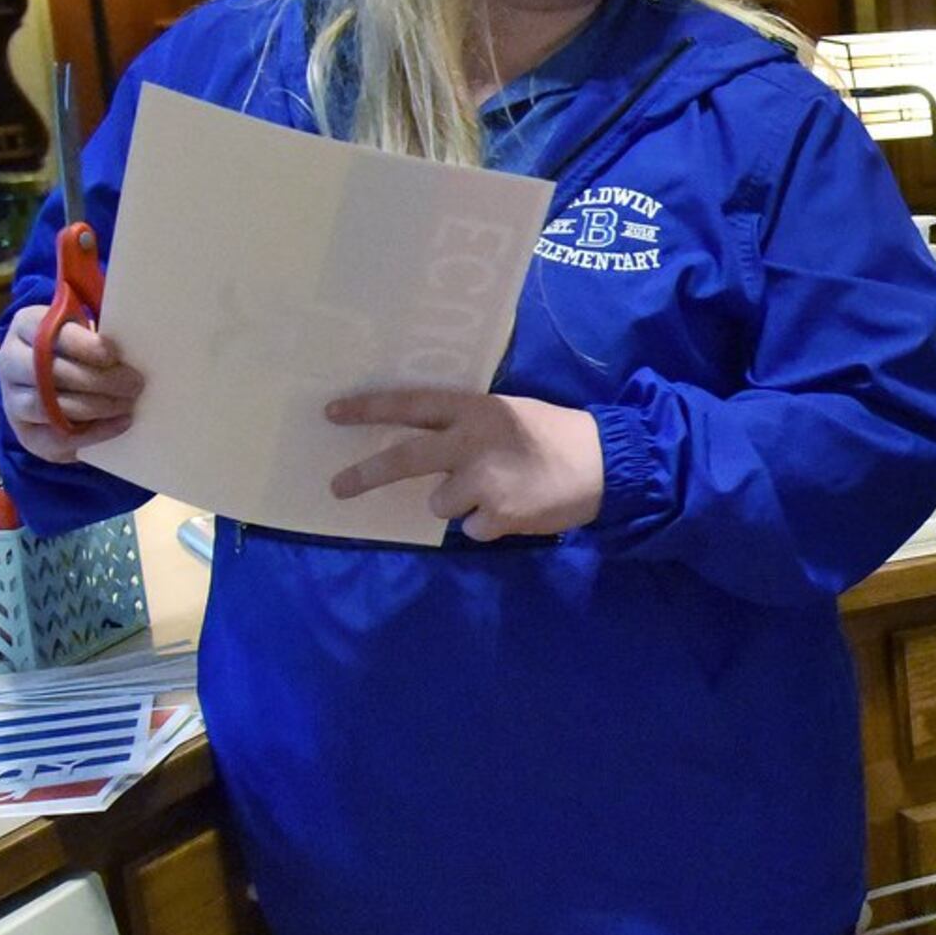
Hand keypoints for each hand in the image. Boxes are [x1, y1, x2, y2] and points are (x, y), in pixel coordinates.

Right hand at [0, 315, 141, 462]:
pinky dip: (93, 432)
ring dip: (95, 406)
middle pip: (48, 372)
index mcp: (25, 326)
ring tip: (127, 403)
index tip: (113, 354)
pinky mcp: (26, 433)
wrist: (59, 389)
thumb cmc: (80, 353)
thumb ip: (98, 336)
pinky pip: (57, 436)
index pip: (47, 333)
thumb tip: (131, 346)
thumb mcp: (85, 333)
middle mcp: (10, 361)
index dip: (81, 345)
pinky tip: (120, 422)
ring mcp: (13, 399)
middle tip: (133, 383)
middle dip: (97, 380)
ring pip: (48, 406)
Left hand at [326, 389, 604, 539]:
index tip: (332, 413)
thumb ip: (467, 427)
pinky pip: (473, 528)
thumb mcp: (506, 414)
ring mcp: (483, 480)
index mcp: (474, 409)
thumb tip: (426, 450)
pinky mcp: (497, 514)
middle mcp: (471, 442)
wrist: (603, 464)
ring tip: (501, 492)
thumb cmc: (553, 435)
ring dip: (463, 504)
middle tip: (337, 488)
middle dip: (366, 475)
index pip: (411, 405)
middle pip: (405, 459)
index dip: (370, 409)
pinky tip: (517, 508)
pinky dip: (491, 524)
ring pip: (441, 503)